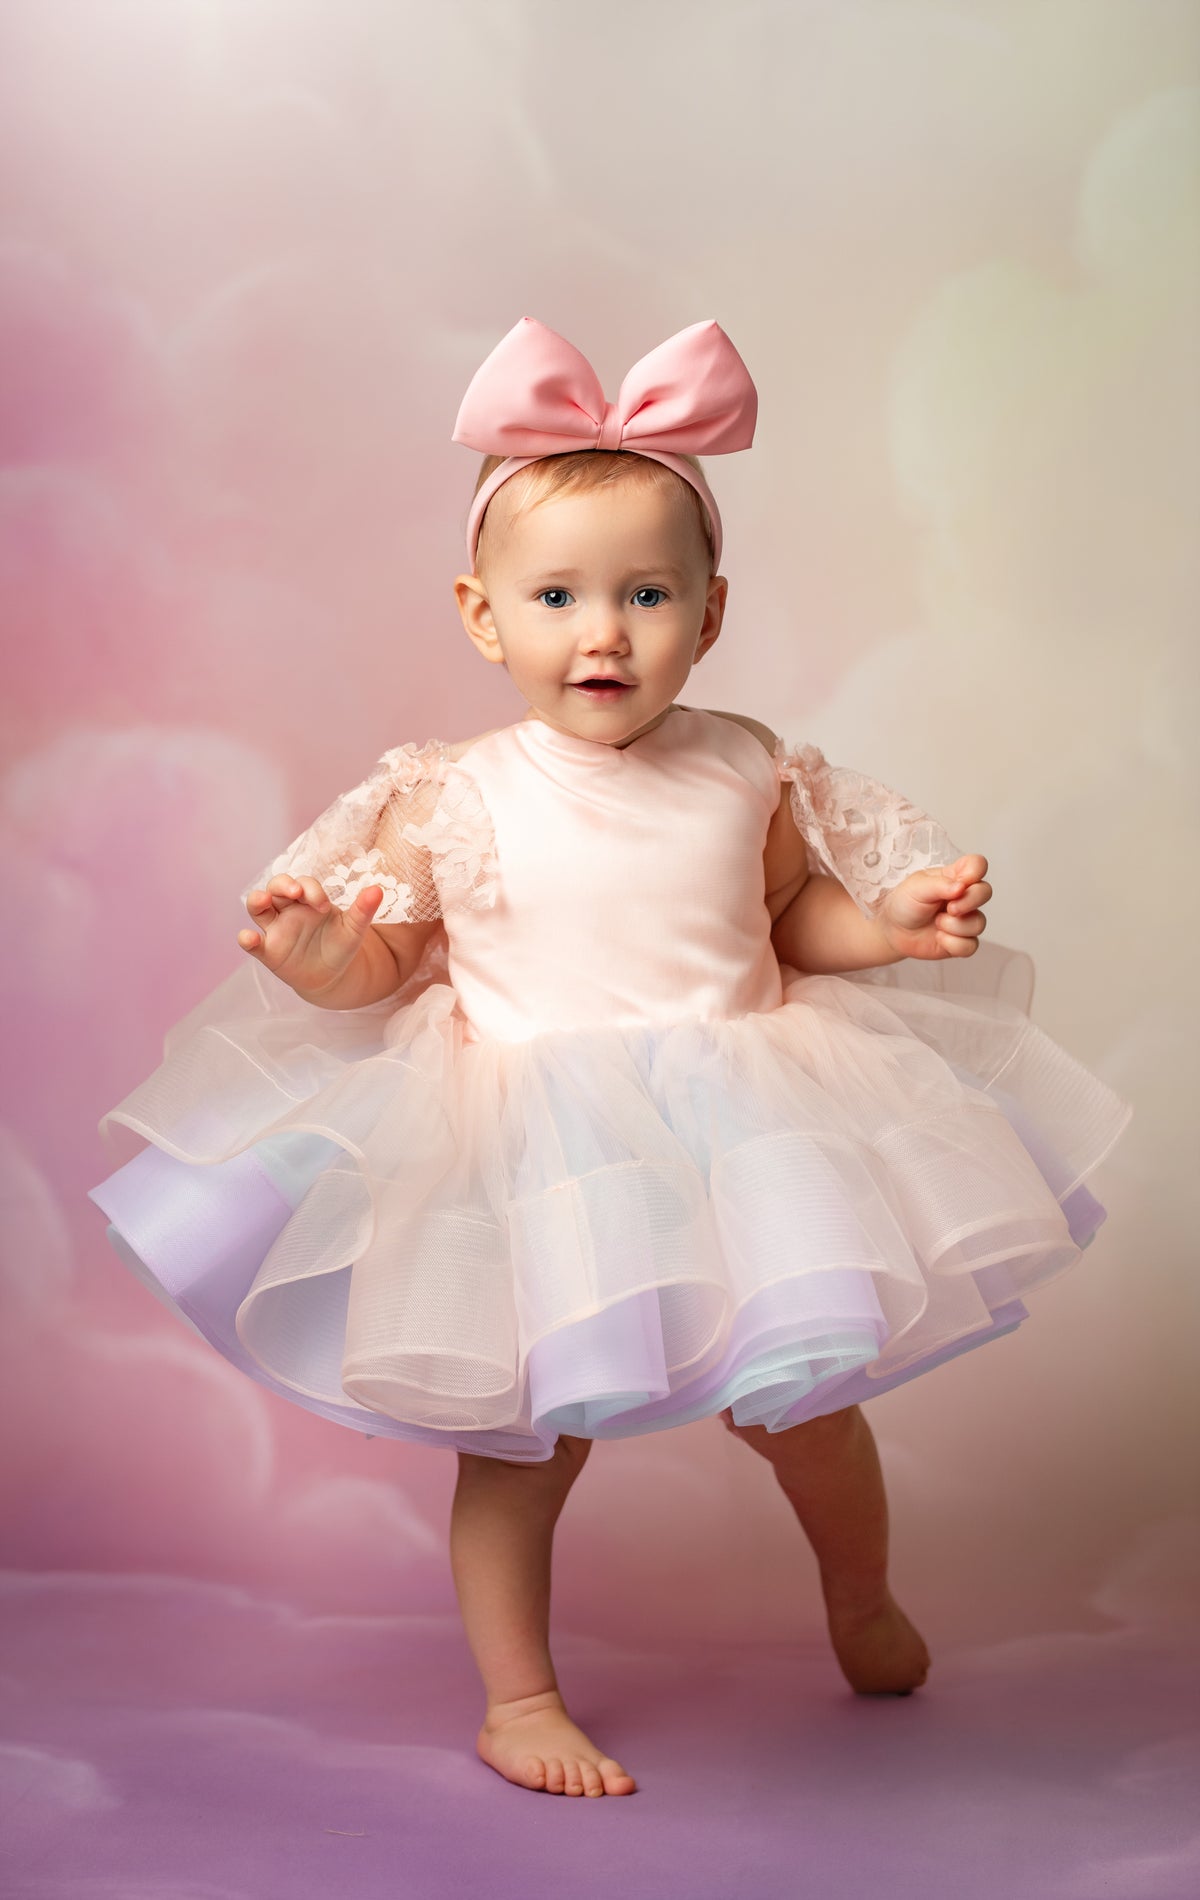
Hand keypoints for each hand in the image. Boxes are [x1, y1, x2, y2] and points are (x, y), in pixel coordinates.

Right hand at [237, 874, 384, 997]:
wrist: (332, 976)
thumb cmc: (340, 946)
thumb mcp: (354, 929)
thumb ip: (363, 910)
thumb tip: (378, 889)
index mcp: (308, 900)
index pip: (304, 884)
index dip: (310, 889)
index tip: (322, 905)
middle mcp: (288, 910)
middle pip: (276, 886)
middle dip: (283, 885)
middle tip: (295, 892)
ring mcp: (276, 929)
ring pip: (258, 907)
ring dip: (257, 900)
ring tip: (263, 900)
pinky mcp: (268, 951)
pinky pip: (253, 943)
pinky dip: (247, 939)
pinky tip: (249, 938)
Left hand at [877, 855, 991, 961]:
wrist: (893, 931)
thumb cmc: (904, 903)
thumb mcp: (916, 887)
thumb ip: (940, 885)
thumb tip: (961, 887)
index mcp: (955, 877)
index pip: (978, 865)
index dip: (975, 872)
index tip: (960, 883)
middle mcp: (964, 896)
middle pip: (986, 892)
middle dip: (969, 902)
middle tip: (949, 908)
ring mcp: (965, 919)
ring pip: (979, 923)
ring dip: (955, 926)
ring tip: (936, 923)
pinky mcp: (962, 941)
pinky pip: (971, 946)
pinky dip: (952, 944)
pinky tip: (939, 938)